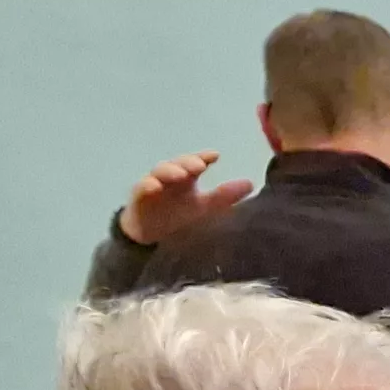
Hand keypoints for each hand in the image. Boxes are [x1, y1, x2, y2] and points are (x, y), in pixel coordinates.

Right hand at [121, 151, 249, 245]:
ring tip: (180, 174)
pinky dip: (147, 185)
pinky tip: (154, 186)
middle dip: (188, 162)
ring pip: (159, 172)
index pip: (195, 162)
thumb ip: (224, 196)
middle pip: (178, 164)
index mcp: (186, 177)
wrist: (151, 234)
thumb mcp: (204, 207)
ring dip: (169, 171)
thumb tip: (251, 183)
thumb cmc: (178, 215)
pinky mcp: (139, 197)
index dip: (203, 157)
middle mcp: (170, 177)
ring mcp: (153, 185)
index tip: (215, 156)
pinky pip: (141, 189)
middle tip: (199, 165)